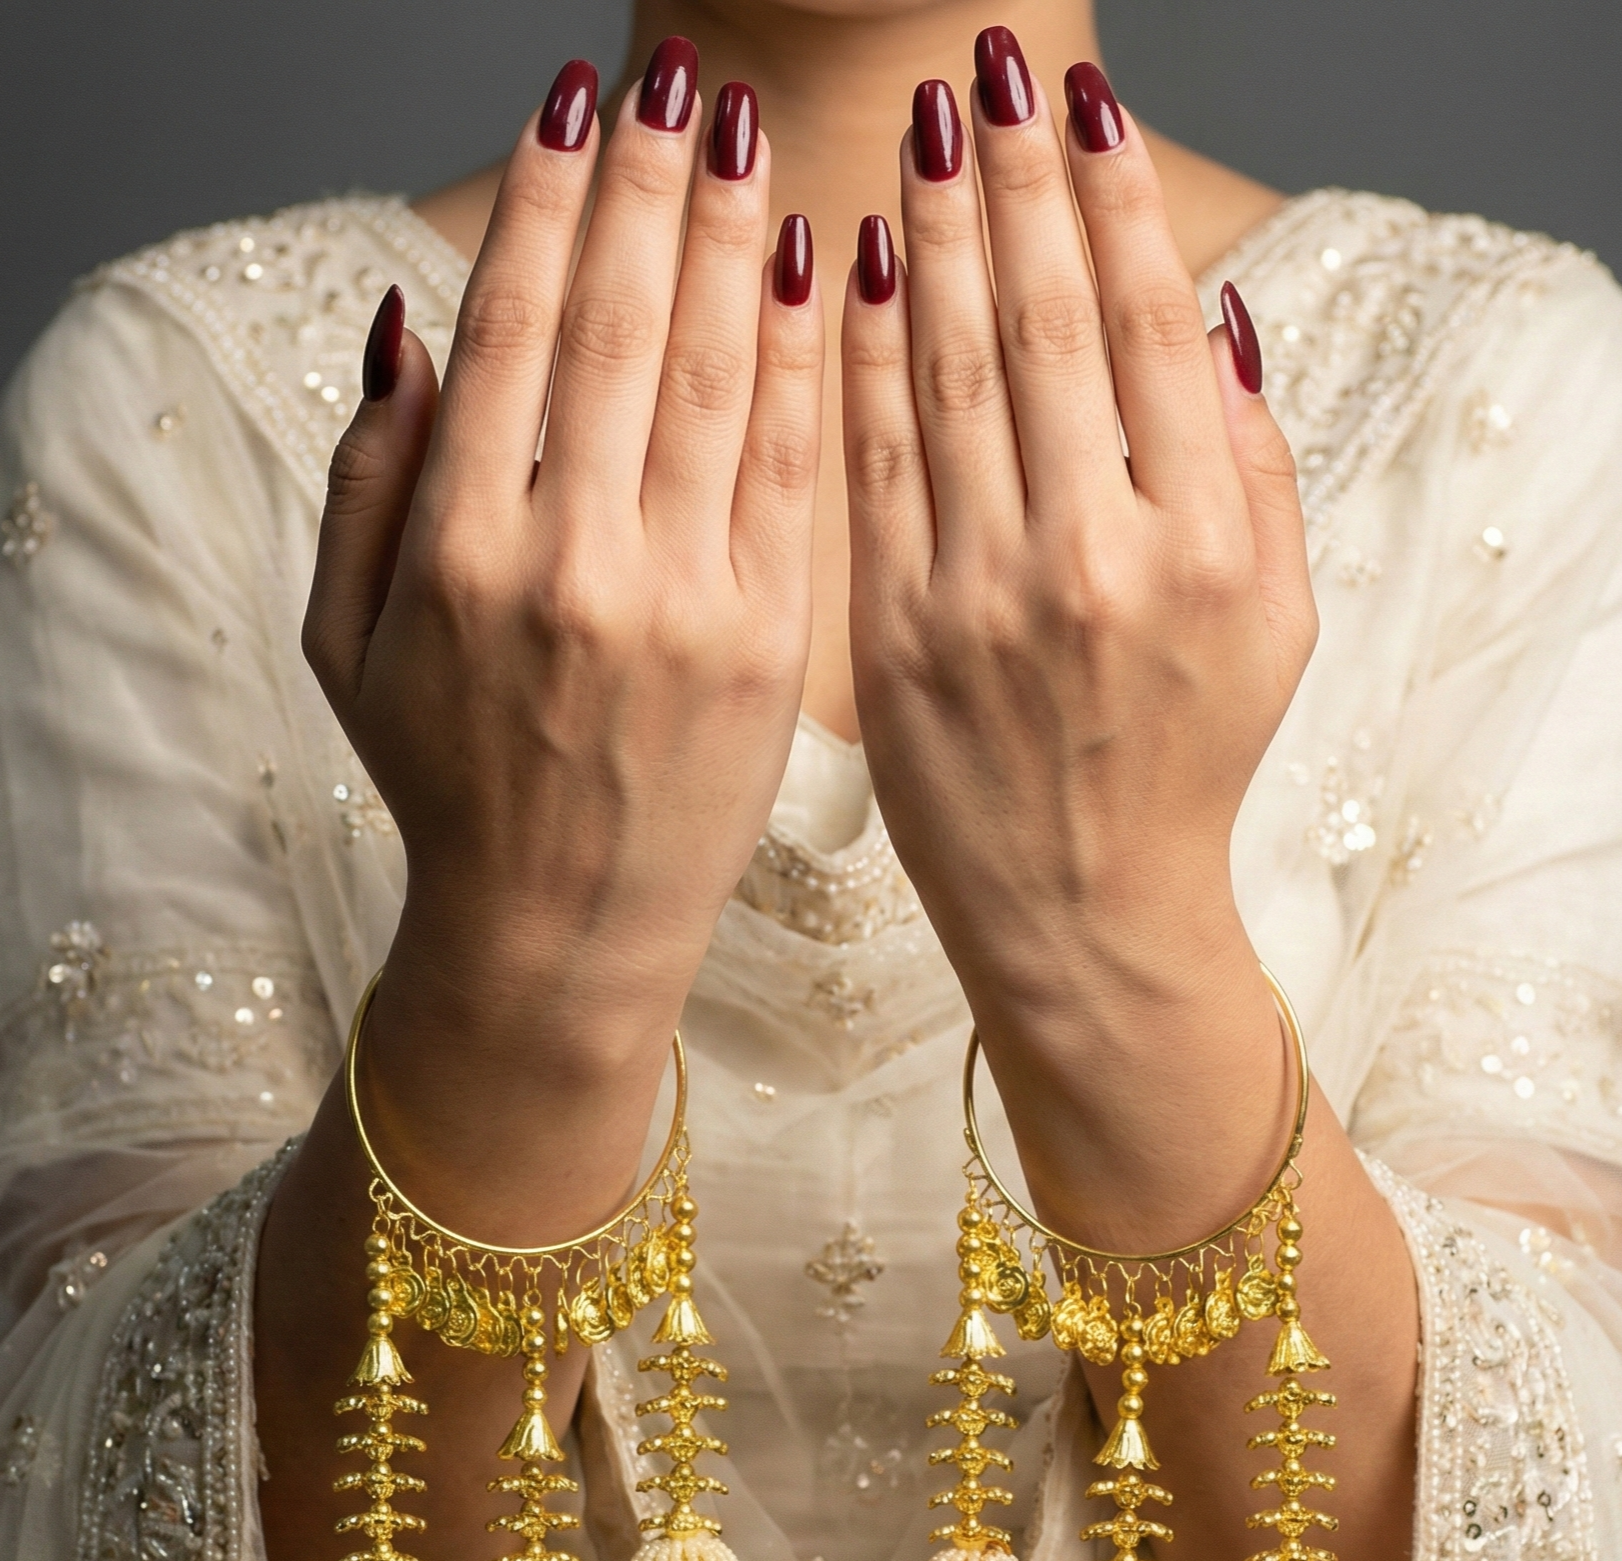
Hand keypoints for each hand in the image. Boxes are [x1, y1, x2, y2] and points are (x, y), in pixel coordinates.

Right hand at [305, 48, 821, 1136]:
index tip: (577, 102)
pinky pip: (796, 468)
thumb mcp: (348, 645)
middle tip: (677, 74)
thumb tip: (410, 323)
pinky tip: (808, 261)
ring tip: (742, 131)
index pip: (515, 326)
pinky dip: (805, 358)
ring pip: (719, 375)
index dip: (549, 199)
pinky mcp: (773, 643)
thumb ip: (364, 480)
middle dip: (651, 180)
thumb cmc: (450, 788)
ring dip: (733, 234)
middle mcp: (577, 564)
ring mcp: (688, 603)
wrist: (563, 933)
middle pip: (624, 323)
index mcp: (464, 553)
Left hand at [841, 45, 1316, 1242]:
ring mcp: (980, 599)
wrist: (1079, 913)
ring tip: (918, 132)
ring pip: (945, 375)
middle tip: (992, 67)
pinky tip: (845, 268)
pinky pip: (869, 467)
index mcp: (1204, 544)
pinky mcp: (890, 639)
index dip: (1113, 201)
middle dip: (1013, 178)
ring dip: (926, 236)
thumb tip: (1214, 315)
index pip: (1149, 326)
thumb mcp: (1276, 624)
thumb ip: (1256, 466)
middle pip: (1043, 324)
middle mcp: (1094, 559)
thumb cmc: (1182, 765)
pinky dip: (855, 359)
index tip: (1085, 108)